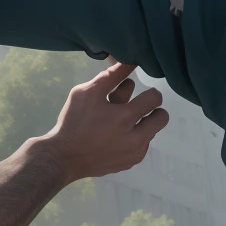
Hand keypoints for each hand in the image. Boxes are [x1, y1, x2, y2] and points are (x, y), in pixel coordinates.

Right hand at [48, 59, 167, 179]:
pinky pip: (141, 147)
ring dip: (142, 124)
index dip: (149, 92)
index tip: (141, 93)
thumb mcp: (87, 93)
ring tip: (120, 122)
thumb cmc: (74, 121)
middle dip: (153, 110)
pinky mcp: (129, 164)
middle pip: (162, 118)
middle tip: (137, 108)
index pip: (154, 98)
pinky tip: (116, 136)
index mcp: (126, 117)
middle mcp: (136, 138)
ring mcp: (134, 153)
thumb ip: (111, 76)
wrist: (63, 157)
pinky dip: (134, 139)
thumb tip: (130, 60)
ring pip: (151, 132)